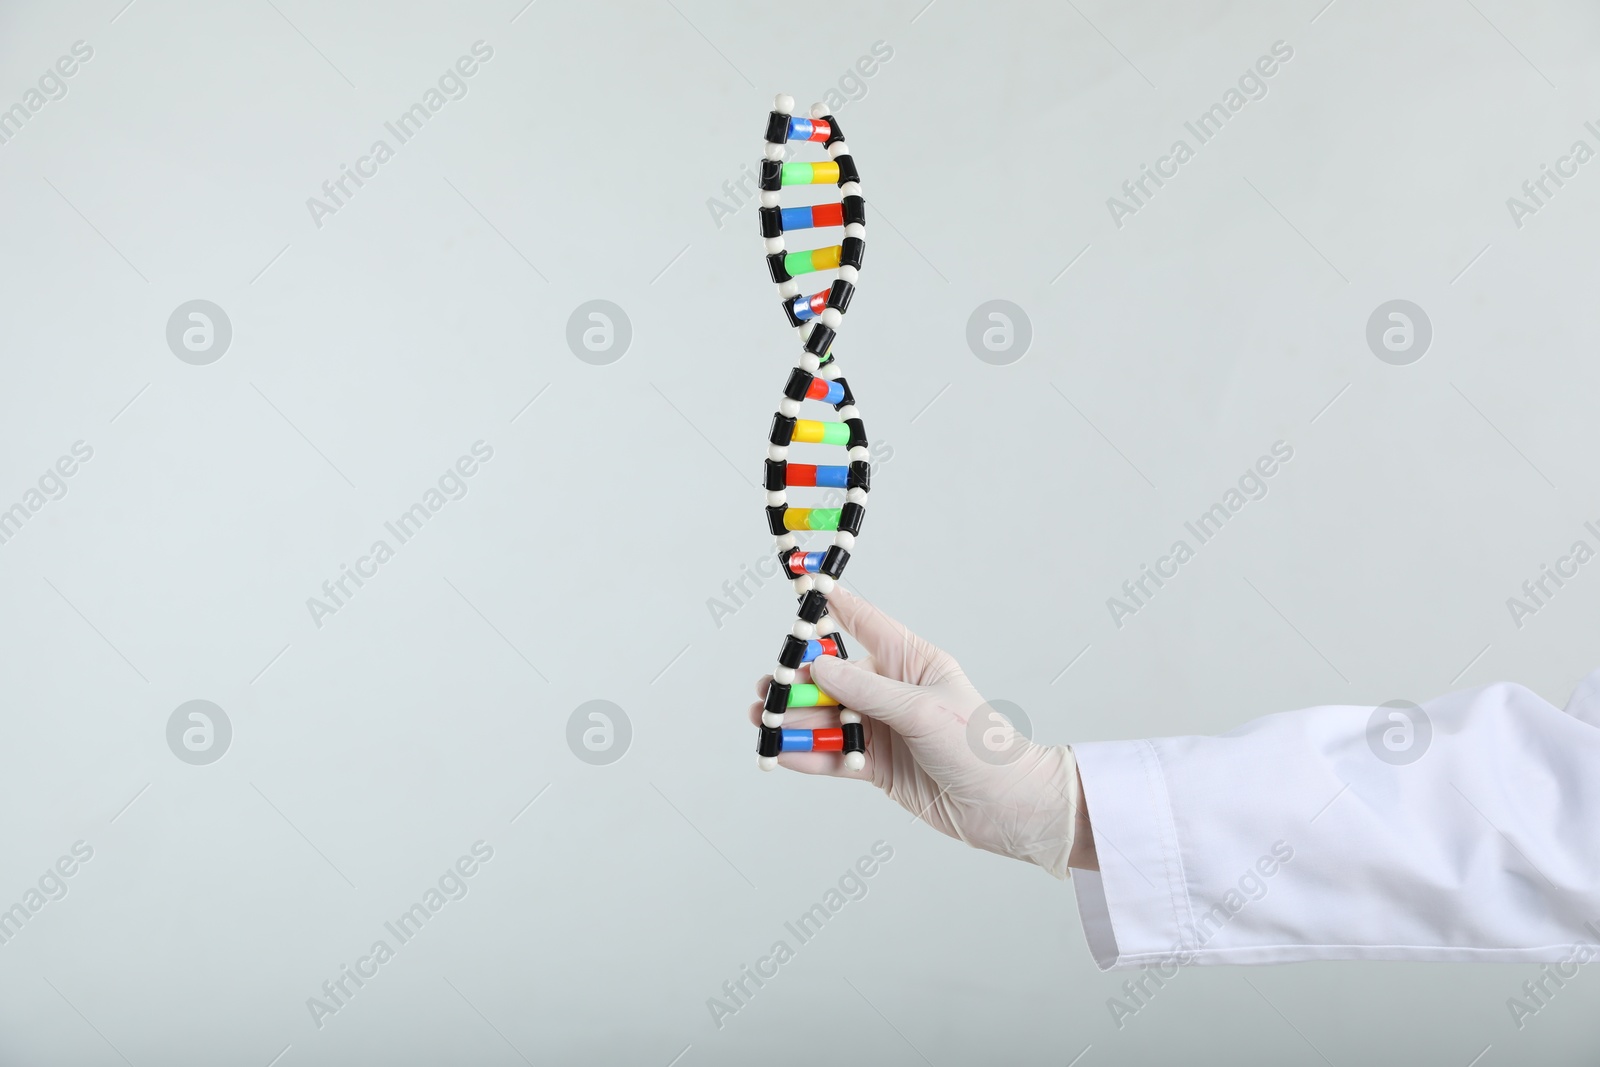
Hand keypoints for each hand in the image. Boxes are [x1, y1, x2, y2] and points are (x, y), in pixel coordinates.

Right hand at [750, 588, 1095, 877]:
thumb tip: (819, 670)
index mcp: (911, 661)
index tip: (802, 585)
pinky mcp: (876, 764)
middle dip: (799, 682)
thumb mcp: (921, 711)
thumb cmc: (977, 746)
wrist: (1003, 806)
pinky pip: (834, 754)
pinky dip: (807, 754)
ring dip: (795, 720)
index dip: (834, 604)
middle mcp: (892, 690)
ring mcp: (882, 728)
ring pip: (828, 717)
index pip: (865, 622)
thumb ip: (867, 690)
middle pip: (834, 677)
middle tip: (769, 688)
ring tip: (763, 720)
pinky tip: (781, 754)